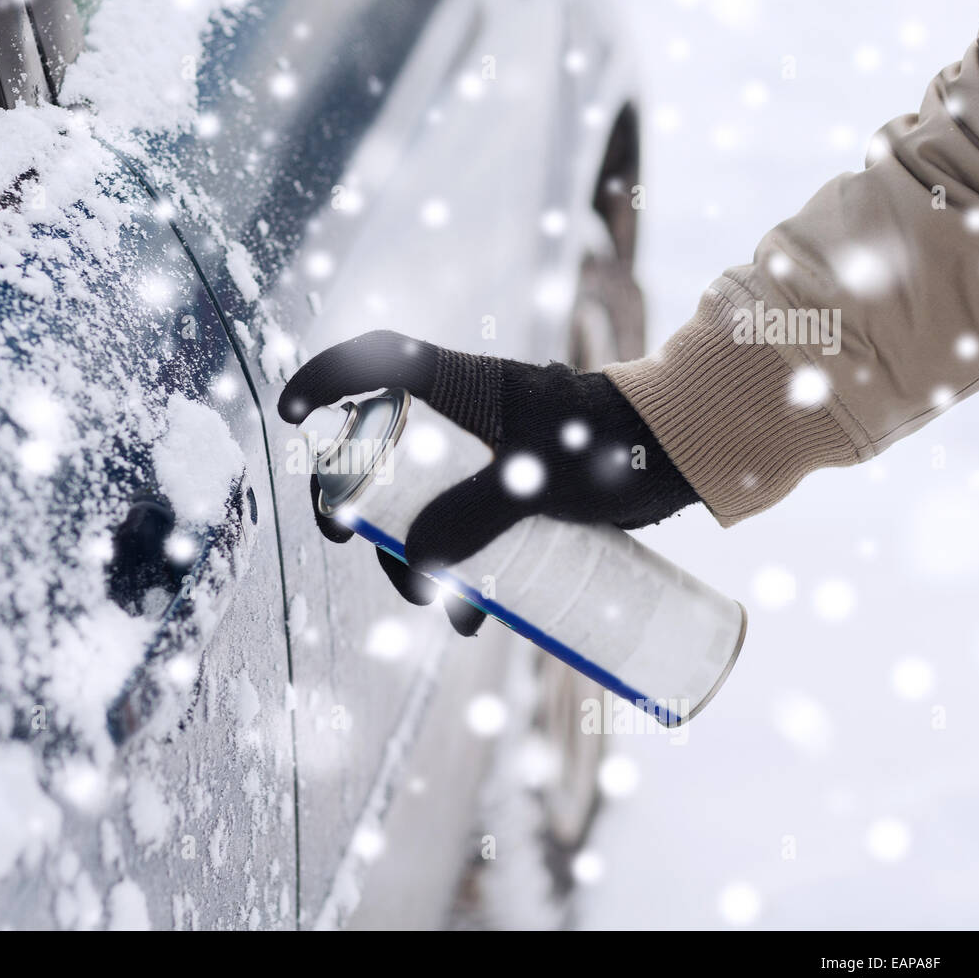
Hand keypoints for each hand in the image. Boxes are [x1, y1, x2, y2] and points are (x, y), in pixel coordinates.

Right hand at [279, 330, 698, 634]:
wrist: (687, 454)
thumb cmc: (616, 445)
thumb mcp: (538, 480)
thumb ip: (473, 518)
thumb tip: (415, 570)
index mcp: (468, 386)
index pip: (380, 362)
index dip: (327, 379)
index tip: (291, 413)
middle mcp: (472, 415)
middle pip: (392, 454)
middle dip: (366, 507)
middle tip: (354, 545)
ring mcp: (495, 453)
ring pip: (431, 501)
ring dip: (421, 555)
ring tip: (439, 607)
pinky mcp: (521, 487)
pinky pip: (474, 526)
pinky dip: (468, 569)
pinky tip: (477, 615)